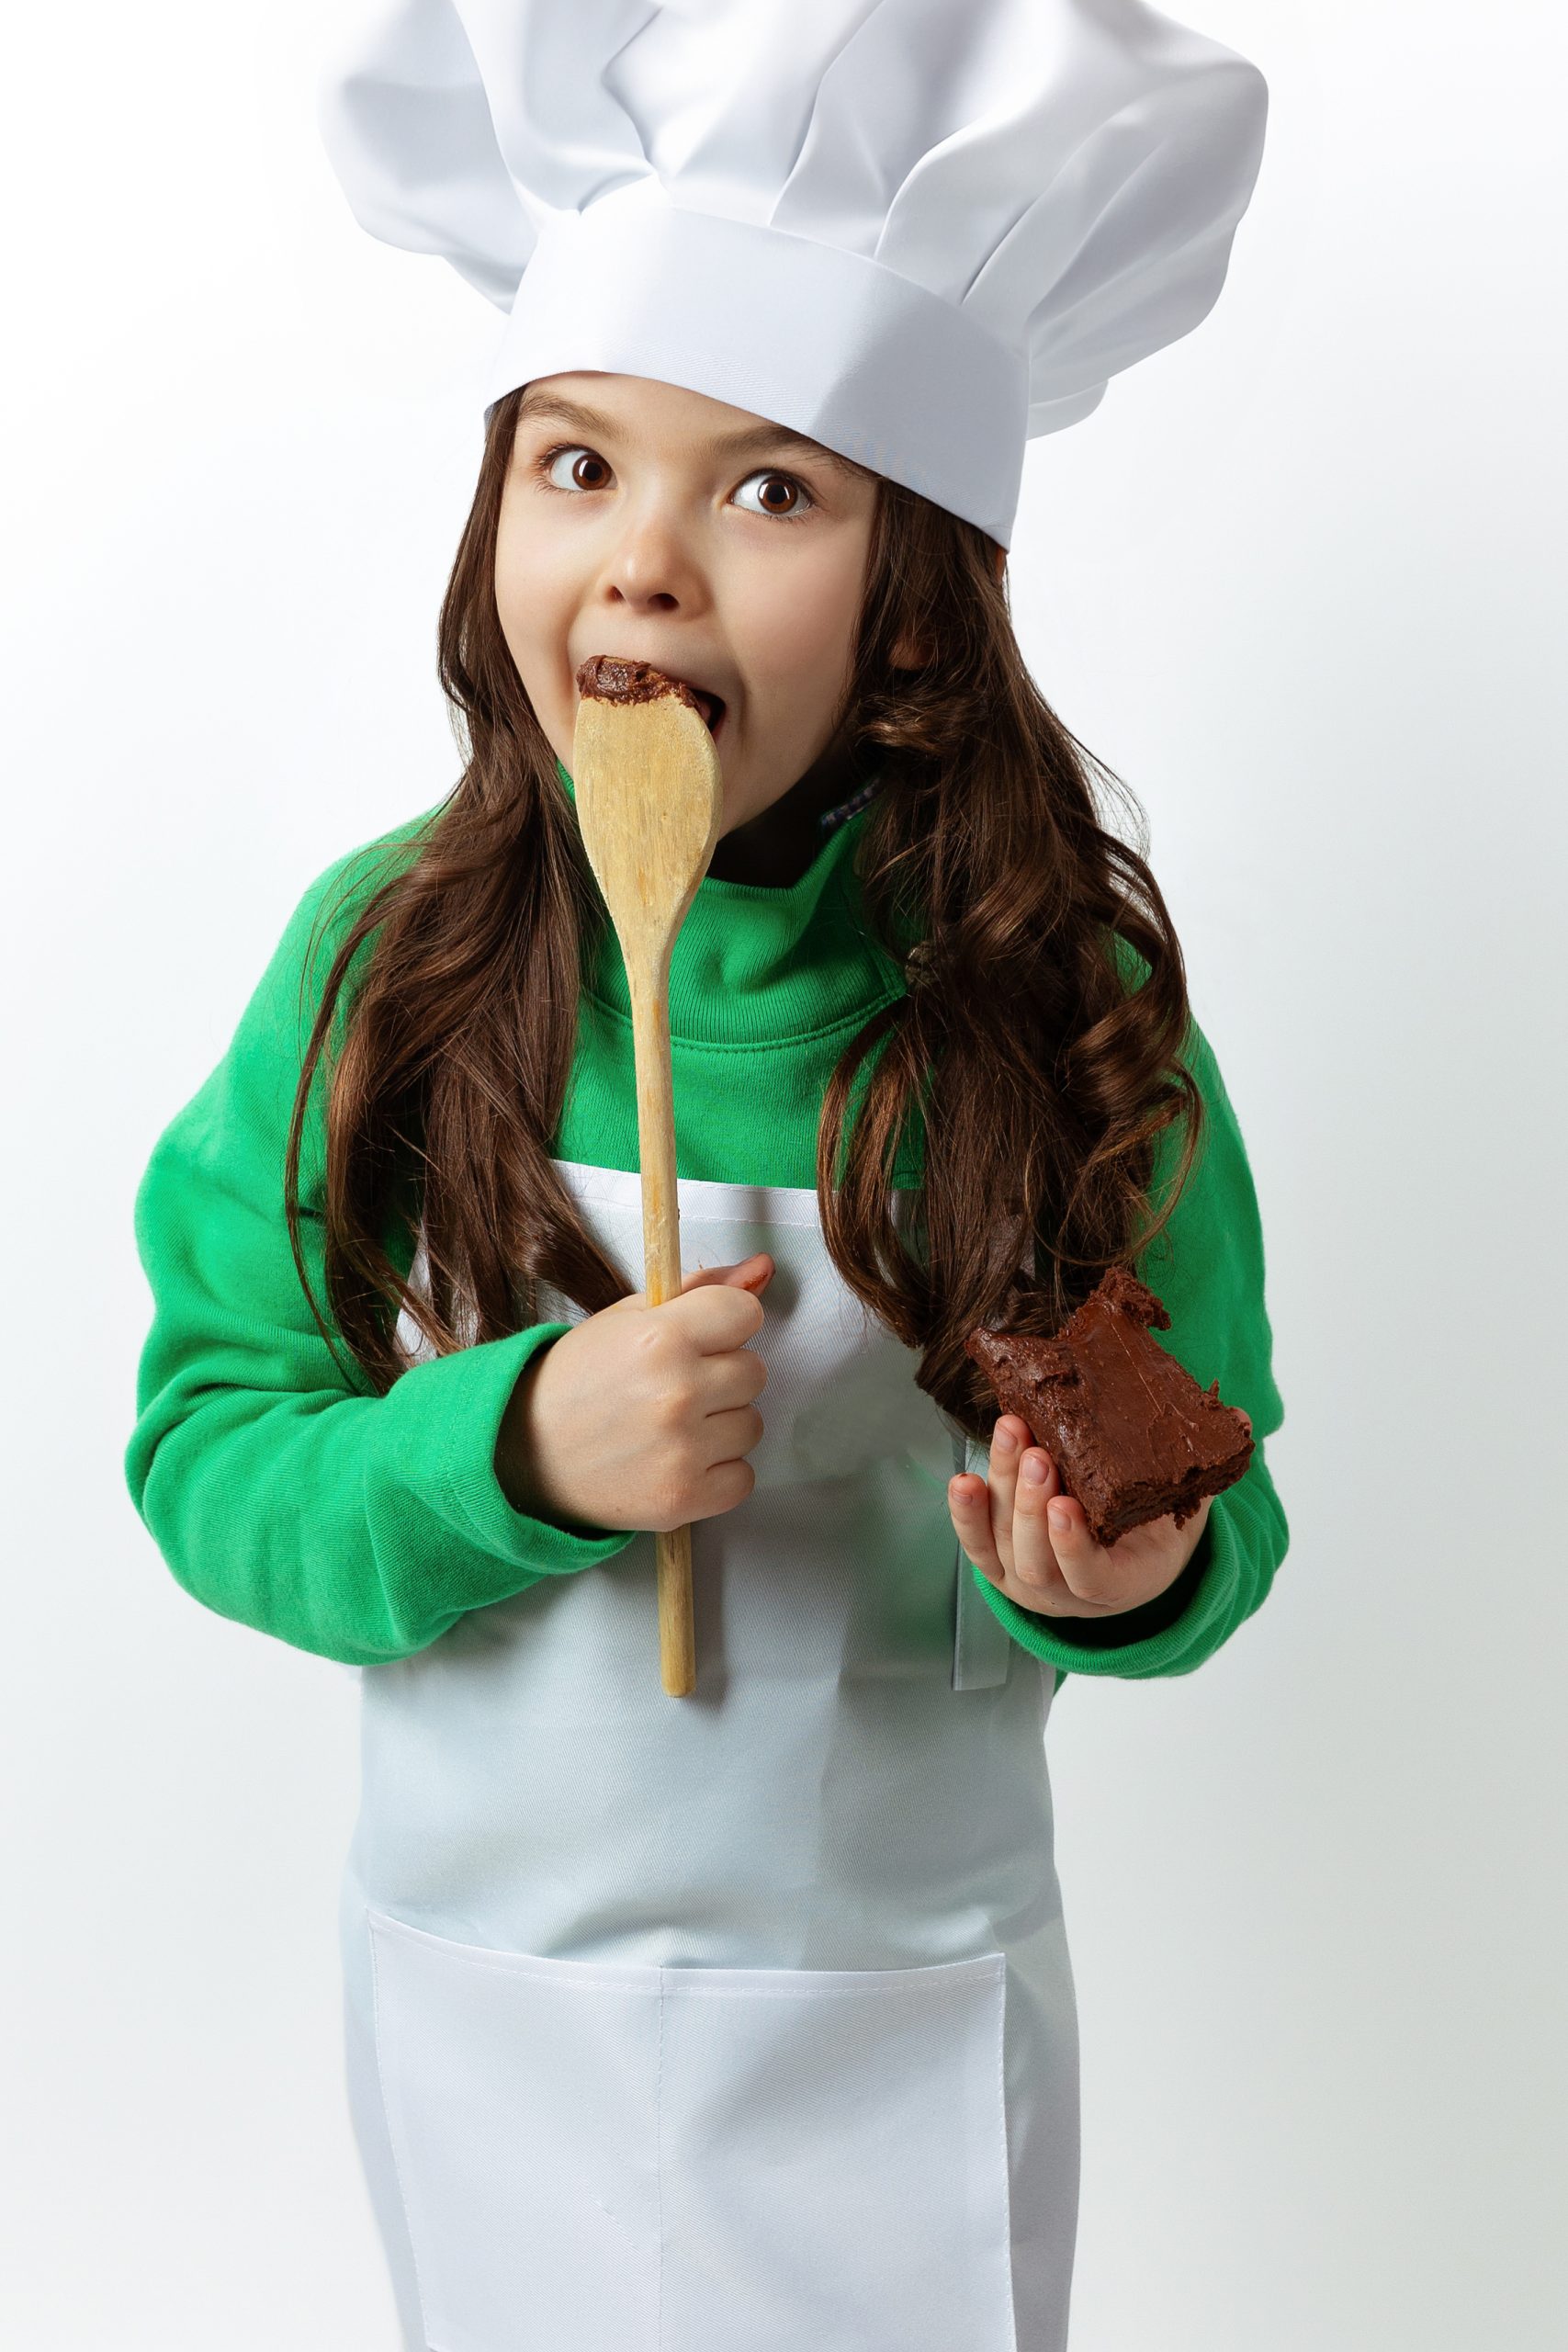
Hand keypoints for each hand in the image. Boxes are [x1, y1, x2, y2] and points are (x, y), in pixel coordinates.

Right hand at [495, 1253, 773, 1534]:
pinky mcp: (684, 1499)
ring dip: (721, 1425)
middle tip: (673, 1386)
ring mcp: (683, 1450)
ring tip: (671, 1425)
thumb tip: (764, 1269)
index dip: (725, 1324)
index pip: (746, 1313)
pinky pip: (743, 1478)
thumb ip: (701, 1289)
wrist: (524, 1454)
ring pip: (752, 1425)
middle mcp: (677, 1392)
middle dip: (721, 1375)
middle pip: (754, 1371)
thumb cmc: (578, 1381)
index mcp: (661, 1337)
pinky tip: (678, 1460)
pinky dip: (717, 1473)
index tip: (700, 1338)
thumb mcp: (628, 1318)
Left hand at [947, 1411, 1246, 1619]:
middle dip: (1033, 1504)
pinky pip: (975, 1544)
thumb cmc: (1148, 1533)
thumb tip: (1242, 1423)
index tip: (1068, 1505)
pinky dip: (966, 1514)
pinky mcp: (997, 1565)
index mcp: (1117, 1586)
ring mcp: (1025, 1583)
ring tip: (1012, 1434)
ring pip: (1004, 1544)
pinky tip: (963, 1478)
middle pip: (1036, 1558)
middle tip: (1039, 1453)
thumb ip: (1204, 1471)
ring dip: (1003, 1489)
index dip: (1073, 1546)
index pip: (1088, 1577)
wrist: (1117, 1565)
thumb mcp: (1182, 1509)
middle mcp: (1064, 1595)